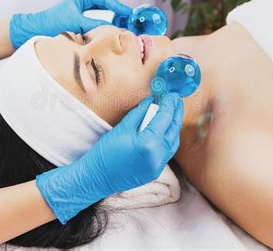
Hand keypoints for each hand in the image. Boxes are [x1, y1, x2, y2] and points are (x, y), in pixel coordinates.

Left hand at [9, 0, 131, 47]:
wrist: (36, 31)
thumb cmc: (52, 24)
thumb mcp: (77, 24)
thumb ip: (96, 25)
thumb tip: (114, 29)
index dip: (120, 7)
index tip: (130, 14)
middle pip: (107, 5)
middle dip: (119, 13)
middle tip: (131, 21)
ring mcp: (83, 7)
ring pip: (104, 12)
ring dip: (113, 19)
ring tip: (125, 26)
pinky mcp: (81, 17)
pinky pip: (98, 19)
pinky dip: (106, 24)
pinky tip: (112, 31)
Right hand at [36, 93, 183, 223]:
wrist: (97, 178)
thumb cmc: (105, 152)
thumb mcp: (122, 128)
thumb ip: (139, 113)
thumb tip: (151, 101)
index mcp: (149, 143)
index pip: (165, 118)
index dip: (169, 104)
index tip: (171, 94)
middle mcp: (158, 156)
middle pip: (173, 129)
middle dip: (176, 113)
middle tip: (176, 100)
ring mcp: (158, 166)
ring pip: (173, 142)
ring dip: (174, 126)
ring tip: (173, 113)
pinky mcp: (155, 171)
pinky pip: (168, 152)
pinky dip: (169, 139)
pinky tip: (165, 131)